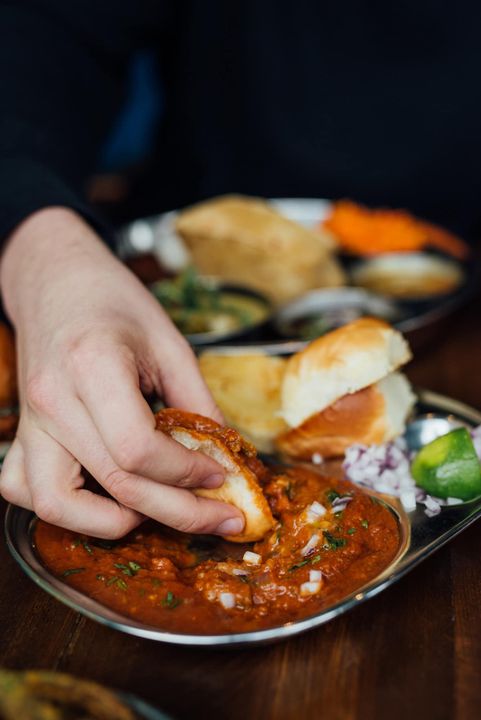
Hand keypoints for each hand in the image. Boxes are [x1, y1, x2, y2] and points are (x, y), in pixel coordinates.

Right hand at [0, 208, 244, 538]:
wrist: (56, 280)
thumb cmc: (113, 302)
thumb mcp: (169, 342)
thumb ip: (198, 401)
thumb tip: (225, 454)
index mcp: (93, 367)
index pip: (138, 450)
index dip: (188, 474)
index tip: (222, 476)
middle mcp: (54, 401)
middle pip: (115, 484)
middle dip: (180, 512)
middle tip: (222, 518)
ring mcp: (30, 421)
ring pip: (56, 503)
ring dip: (112, 522)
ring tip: (155, 510)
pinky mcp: (21, 432)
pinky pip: (24, 490)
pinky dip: (65, 509)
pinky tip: (104, 496)